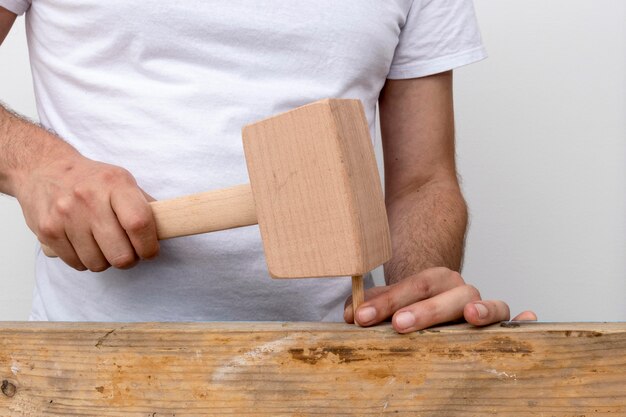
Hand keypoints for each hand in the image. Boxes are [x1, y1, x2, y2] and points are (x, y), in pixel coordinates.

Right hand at [16, 152, 158, 271]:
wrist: (45, 169)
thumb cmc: (92, 180)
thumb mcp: (122, 181)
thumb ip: (144, 205)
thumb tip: (167, 229)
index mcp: (115, 184)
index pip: (139, 224)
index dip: (149, 245)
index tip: (150, 250)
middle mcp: (89, 199)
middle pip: (120, 253)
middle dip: (129, 259)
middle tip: (128, 251)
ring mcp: (66, 216)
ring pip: (98, 263)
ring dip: (106, 261)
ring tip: (104, 245)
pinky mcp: (48, 231)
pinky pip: (77, 264)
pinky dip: (85, 260)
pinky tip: (86, 244)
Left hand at [344, 267, 536, 332]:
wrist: (439, 286)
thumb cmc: (413, 301)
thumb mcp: (391, 300)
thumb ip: (372, 305)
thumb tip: (351, 315)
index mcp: (432, 280)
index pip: (410, 286)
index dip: (385, 301)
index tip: (359, 316)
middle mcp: (458, 290)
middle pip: (445, 293)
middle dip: (422, 310)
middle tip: (398, 323)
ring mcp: (480, 305)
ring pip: (485, 302)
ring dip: (480, 310)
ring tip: (472, 317)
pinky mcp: (497, 322)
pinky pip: (512, 319)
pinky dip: (522, 319)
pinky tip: (529, 318)